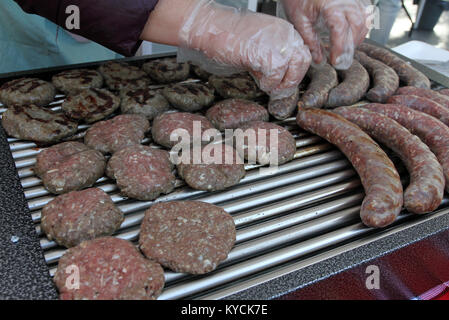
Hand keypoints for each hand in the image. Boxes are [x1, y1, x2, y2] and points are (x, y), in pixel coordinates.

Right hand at [178, 0, 311, 97]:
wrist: (209, 27)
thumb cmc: (226, 36)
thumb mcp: (256, 46)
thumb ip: (269, 58)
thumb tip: (275, 77)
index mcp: (283, 30)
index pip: (302, 52)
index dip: (294, 70)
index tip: (285, 81)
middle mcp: (284, 33)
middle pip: (303, 61)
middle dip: (292, 79)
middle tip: (277, 88)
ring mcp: (278, 43)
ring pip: (294, 70)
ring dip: (281, 83)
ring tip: (267, 85)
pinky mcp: (267, 55)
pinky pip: (276, 76)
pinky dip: (268, 83)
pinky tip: (257, 80)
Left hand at [280, 0, 369, 68]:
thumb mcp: (300, 20)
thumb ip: (310, 40)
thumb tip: (318, 59)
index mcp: (331, 6)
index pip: (341, 30)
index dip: (339, 48)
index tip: (335, 60)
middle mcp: (346, 0)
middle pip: (357, 26)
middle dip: (350, 45)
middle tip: (341, 57)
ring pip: (365, 20)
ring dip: (357, 37)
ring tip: (345, 48)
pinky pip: (366, 13)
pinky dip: (361, 26)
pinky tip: (351, 35)